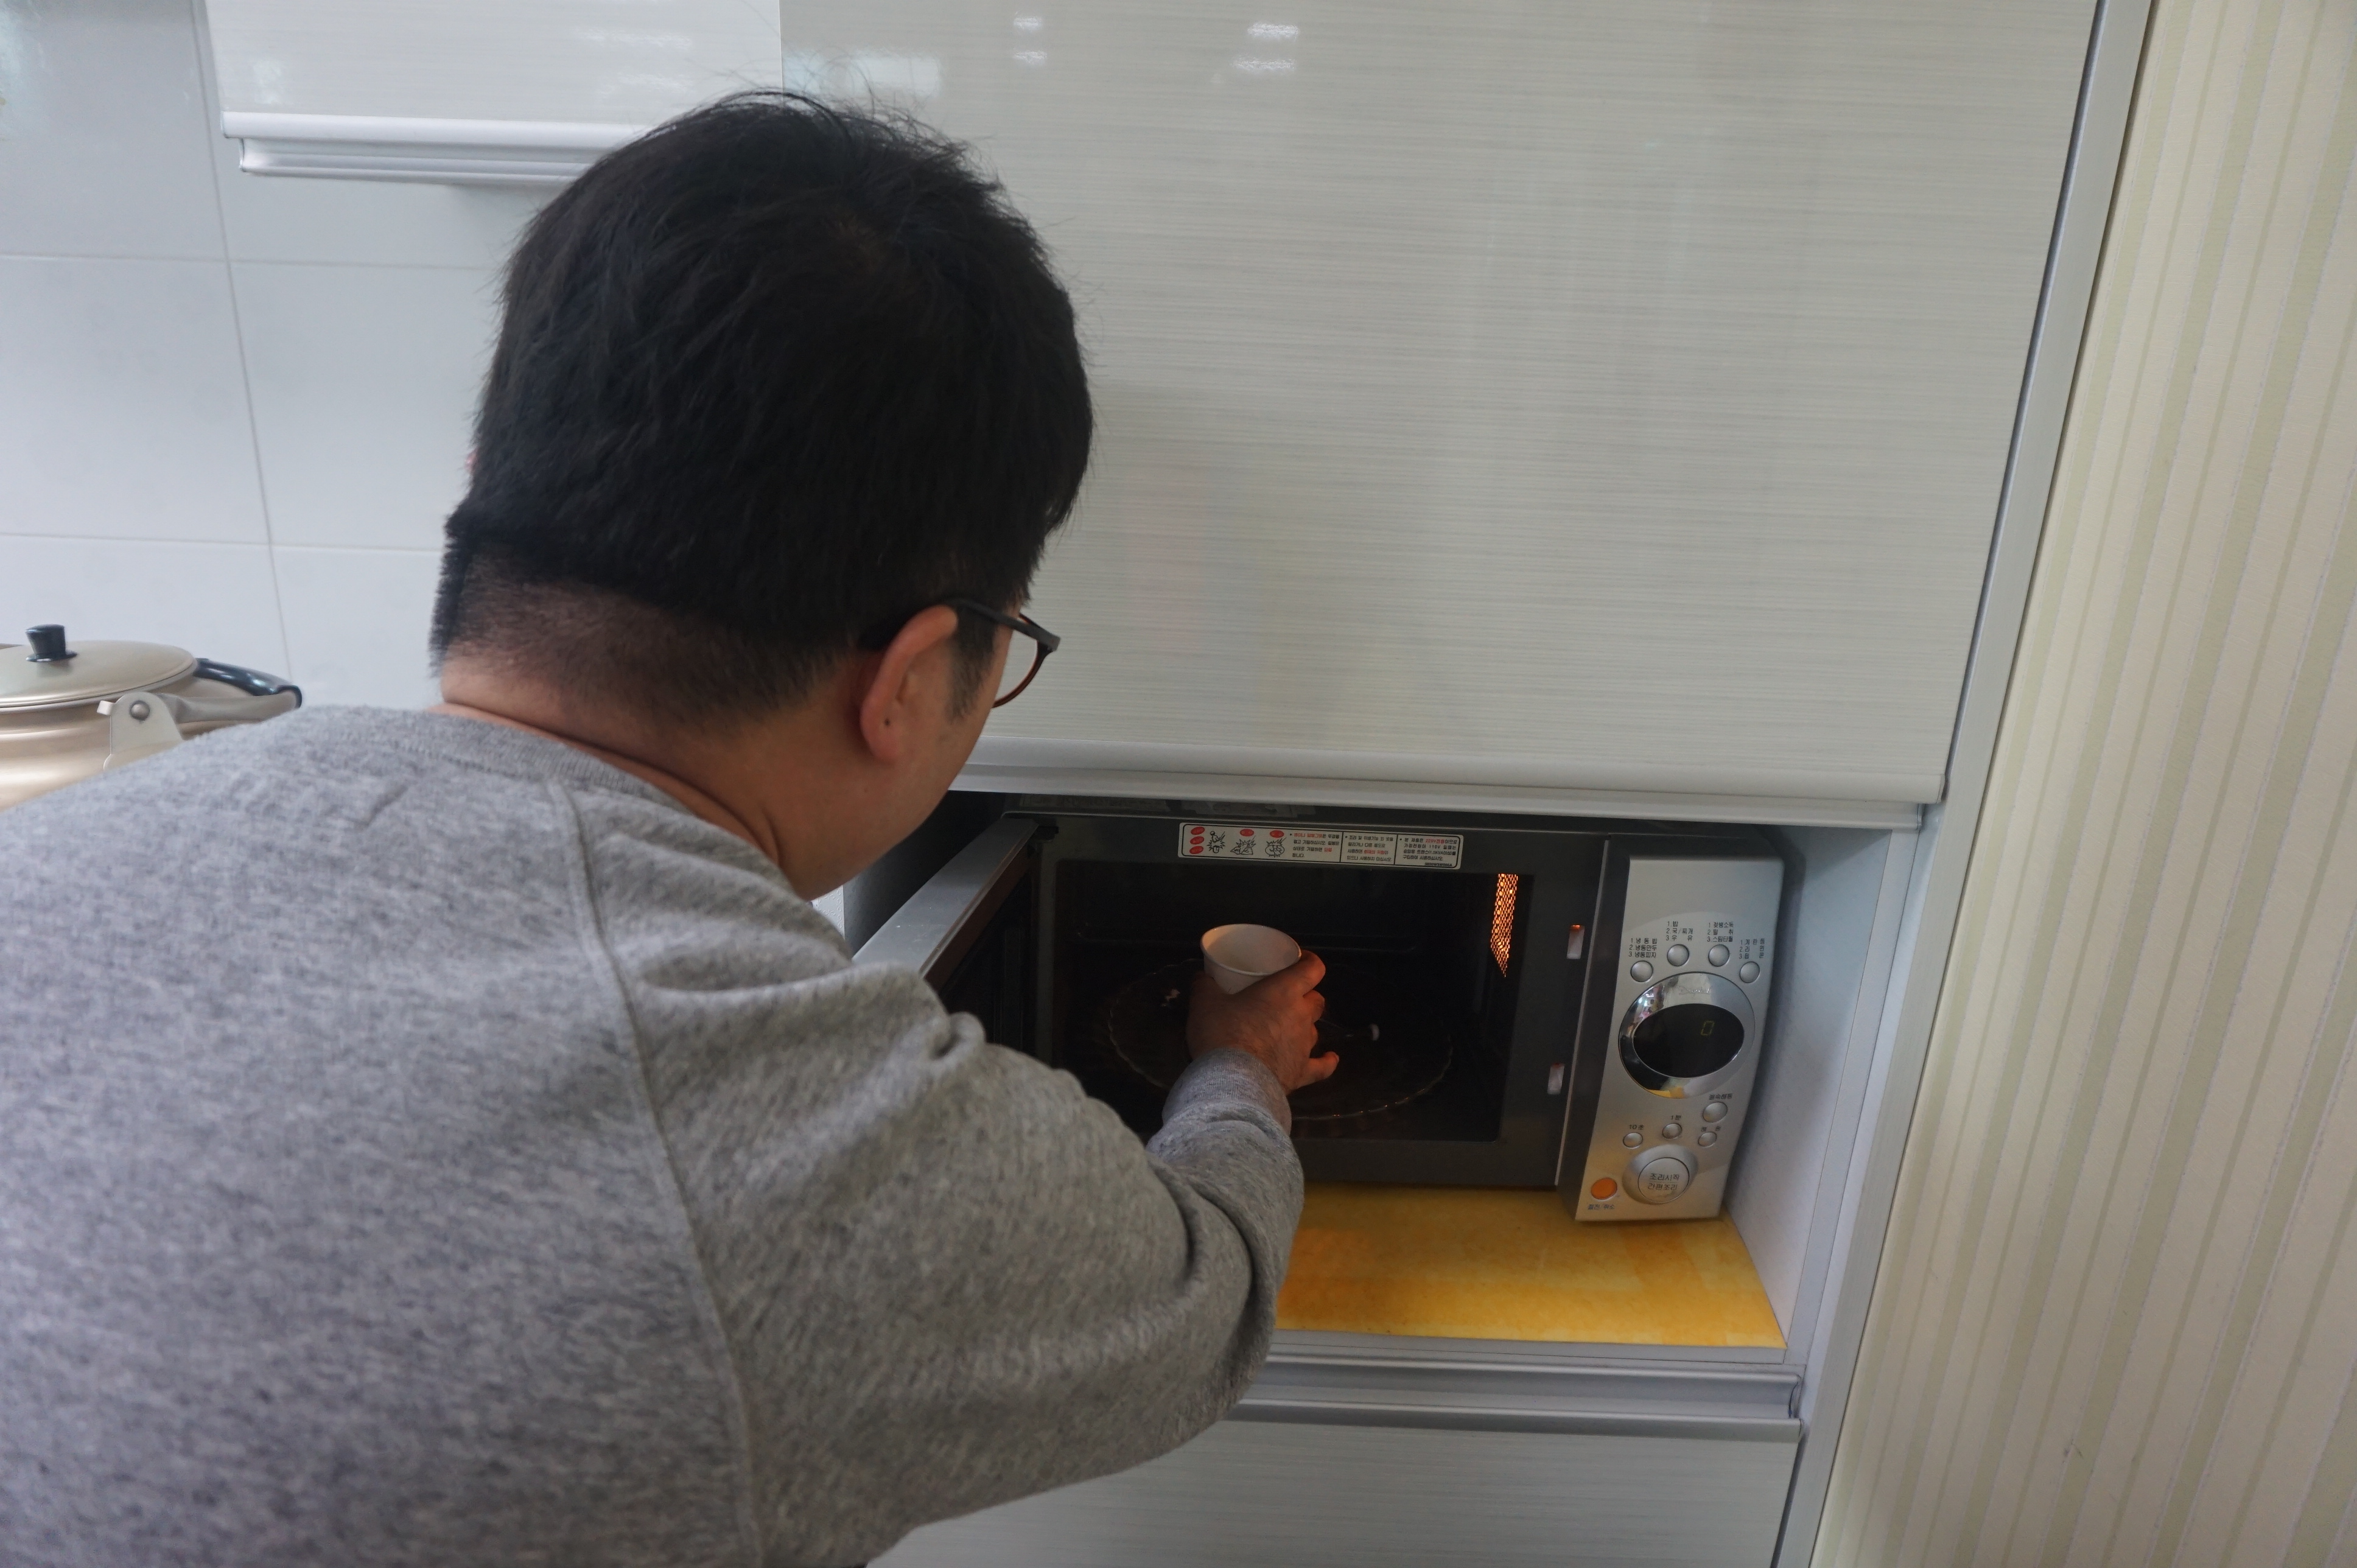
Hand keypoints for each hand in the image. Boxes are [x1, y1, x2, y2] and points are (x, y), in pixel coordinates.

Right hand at [1186, 952, 1338, 1093]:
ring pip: (1315, 1029)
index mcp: (1284, 991)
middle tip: (1287, 998)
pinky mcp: (1303, 1073)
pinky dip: (1326, 1062)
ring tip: (1289, 1029)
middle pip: (1317, 1000)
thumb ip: (1204, 986)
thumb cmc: (1222, 1032)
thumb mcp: (1205, 1003)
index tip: (1301, 961)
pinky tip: (1330, 1059)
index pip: (1313, 969)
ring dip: (1305, 1026)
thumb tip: (1201, 976)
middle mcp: (1301, 1015)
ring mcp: (1305, 1046)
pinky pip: (1322, 1066)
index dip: (1310, 962)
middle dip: (1307, 996)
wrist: (1231, 1080)